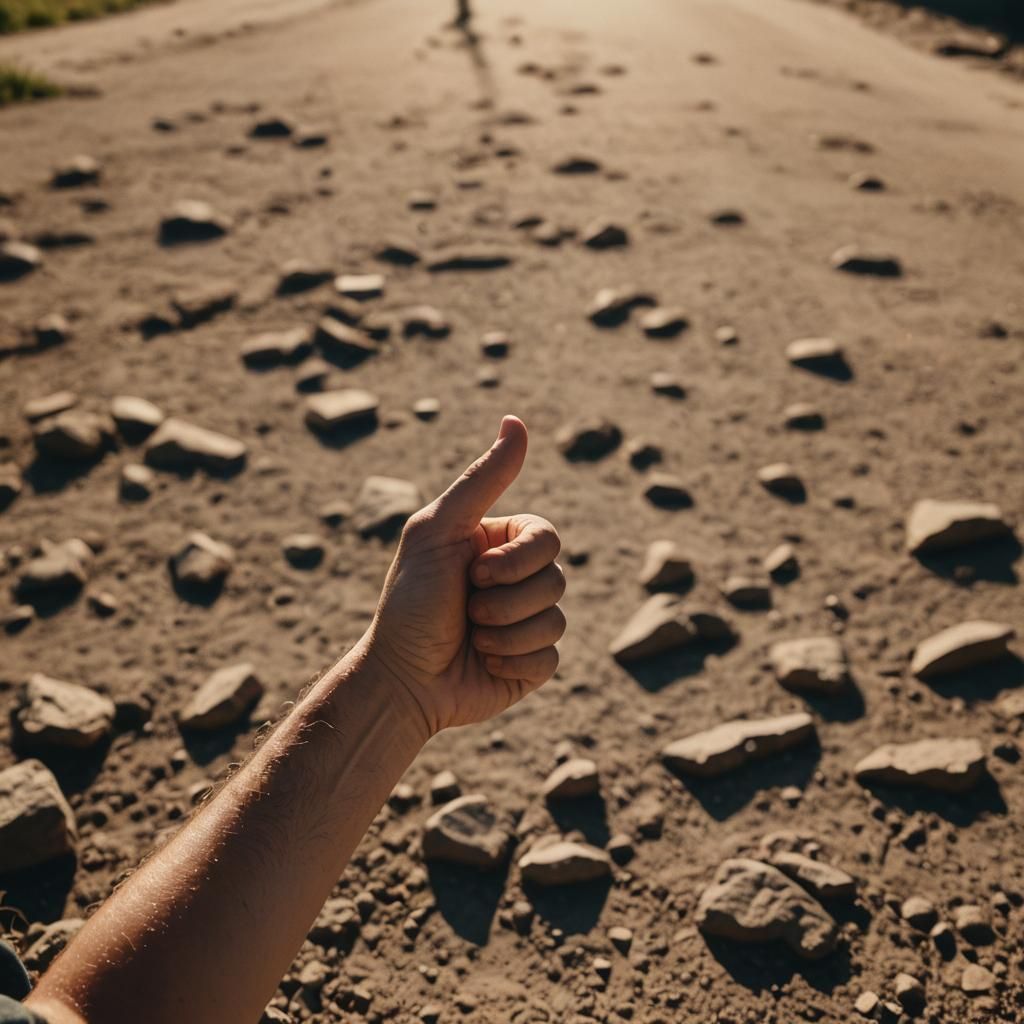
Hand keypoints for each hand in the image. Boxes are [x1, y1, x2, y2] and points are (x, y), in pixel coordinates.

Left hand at [364, 416, 564, 734]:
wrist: (401, 679)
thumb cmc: (410, 602)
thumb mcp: (438, 531)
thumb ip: (482, 479)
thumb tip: (515, 420)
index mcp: (500, 544)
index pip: (547, 537)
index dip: (517, 560)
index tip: (474, 572)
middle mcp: (519, 579)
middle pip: (556, 578)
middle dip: (504, 600)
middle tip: (465, 608)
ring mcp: (529, 621)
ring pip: (556, 619)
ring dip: (503, 632)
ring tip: (470, 636)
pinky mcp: (533, 663)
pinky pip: (551, 656)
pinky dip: (511, 660)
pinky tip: (483, 662)